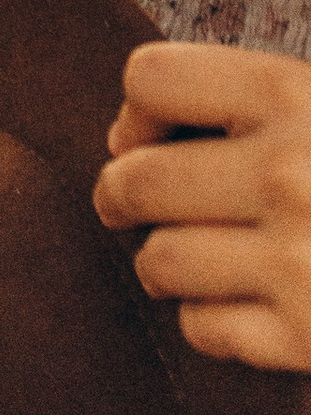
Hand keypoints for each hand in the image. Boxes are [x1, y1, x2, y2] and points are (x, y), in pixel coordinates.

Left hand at [94, 44, 310, 369]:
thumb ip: (244, 101)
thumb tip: (124, 137)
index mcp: (291, 95)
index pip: (149, 76)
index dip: (137, 110)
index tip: (147, 135)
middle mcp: (288, 174)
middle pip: (136, 177)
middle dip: (122, 196)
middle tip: (127, 206)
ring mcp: (298, 261)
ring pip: (159, 259)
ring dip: (161, 264)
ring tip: (187, 259)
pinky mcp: (307, 338)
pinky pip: (203, 328)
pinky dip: (208, 322)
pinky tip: (238, 308)